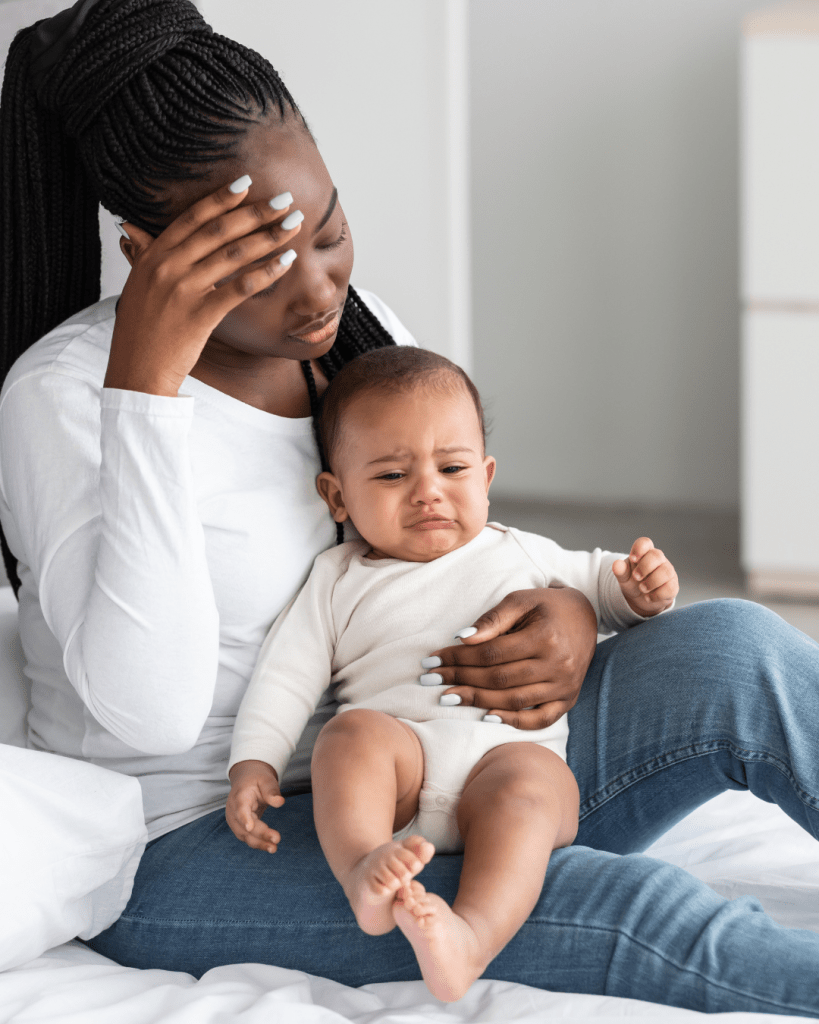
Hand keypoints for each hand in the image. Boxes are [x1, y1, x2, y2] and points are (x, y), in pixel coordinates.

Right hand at [106, 179, 301, 395]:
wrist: (136, 371)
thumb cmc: (141, 332)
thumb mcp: (137, 285)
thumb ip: (142, 255)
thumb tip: (134, 228)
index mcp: (153, 255)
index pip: (192, 218)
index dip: (221, 199)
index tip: (247, 183)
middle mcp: (168, 266)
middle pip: (219, 230)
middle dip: (256, 212)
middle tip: (285, 199)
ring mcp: (184, 289)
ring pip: (234, 254)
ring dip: (269, 236)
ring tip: (294, 225)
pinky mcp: (200, 315)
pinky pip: (240, 288)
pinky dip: (266, 272)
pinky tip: (286, 262)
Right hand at [226, 759, 284, 852]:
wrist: (246, 779)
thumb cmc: (257, 779)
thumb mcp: (266, 779)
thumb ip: (272, 791)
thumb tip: (280, 802)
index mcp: (239, 796)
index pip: (240, 808)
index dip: (244, 818)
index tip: (250, 827)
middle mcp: (233, 810)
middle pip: (243, 826)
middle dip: (259, 834)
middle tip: (276, 839)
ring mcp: (235, 820)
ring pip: (244, 835)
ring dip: (259, 843)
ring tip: (274, 848)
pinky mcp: (239, 827)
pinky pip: (247, 837)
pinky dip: (258, 843)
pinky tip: (270, 847)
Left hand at [425, 587, 597, 728]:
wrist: (585, 615)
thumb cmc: (547, 605)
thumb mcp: (521, 600)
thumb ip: (493, 619)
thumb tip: (463, 638)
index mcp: (545, 637)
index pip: (491, 654)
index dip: (458, 658)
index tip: (432, 659)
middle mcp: (558, 665)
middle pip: (499, 679)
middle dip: (460, 679)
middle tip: (431, 679)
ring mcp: (565, 686)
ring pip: (514, 700)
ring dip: (477, 701)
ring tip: (448, 697)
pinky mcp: (569, 699)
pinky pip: (541, 719)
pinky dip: (514, 722)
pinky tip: (487, 717)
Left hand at [612, 537, 677, 616]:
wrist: (641, 599)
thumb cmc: (633, 582)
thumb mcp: (624, 577)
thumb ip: (621, 570)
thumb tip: (616, 564)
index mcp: (644, 553)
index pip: (645, 542)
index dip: (639, 548)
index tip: (632, 559)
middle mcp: (658, 560)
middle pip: (657, 555)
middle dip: (645, 567)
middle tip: (635, 577)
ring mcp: (668, 572)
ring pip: (666, 571)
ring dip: (652, 582)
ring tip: (641, 588)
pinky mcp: (672, 586)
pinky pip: (670, 588)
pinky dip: (657, 594)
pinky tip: (648, 597)